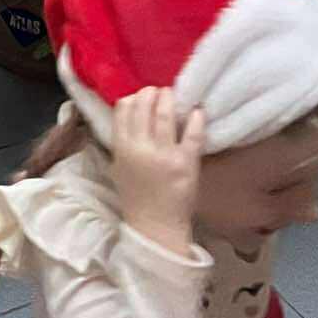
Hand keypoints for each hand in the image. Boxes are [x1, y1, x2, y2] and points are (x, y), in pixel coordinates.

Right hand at [112, 87, 204, 256]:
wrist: (154, 226)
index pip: (123, 109)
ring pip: (166, 115)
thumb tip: (129, 110)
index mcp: (122, 148)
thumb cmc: (136, 195)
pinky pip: (192, 135)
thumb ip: (122, 140)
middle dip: (151, 93)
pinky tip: (198, 111)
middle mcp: (141, 147)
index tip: (140, 95)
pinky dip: (196, 119)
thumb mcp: (119, 166)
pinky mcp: (186, 163)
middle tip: (159, 91)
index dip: (133, 97)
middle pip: (144, 107)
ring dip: (170, 99)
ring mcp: (164, 154)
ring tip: (173, 95)